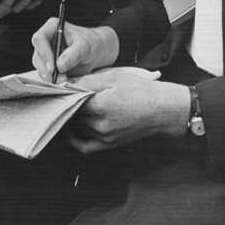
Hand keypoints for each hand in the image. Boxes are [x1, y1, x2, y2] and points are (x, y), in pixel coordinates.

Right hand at [31, 19, 118, 80]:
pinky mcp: (50, 66)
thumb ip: (73, 54)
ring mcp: (47, 54)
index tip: (52, 68)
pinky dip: (54, 80)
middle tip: (57, 79)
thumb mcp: (85, 46)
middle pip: (37, 56)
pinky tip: (64, 82)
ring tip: (64, 80)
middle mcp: (46, 41)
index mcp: (52, 28)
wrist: (97, 52)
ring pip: (40, 67)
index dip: (43, 53)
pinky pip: (47, 74)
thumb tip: (60, 66)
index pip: (39, 39)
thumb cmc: (91, 42)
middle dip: (46, 69)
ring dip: (50, 77)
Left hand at [66, 71, 189, 153]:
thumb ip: (90, 80)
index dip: (66, 94)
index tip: (62, 88)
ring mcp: (105, 137)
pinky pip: (85, 146)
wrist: (163, 109)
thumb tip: (68, 82)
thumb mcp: (115, 78)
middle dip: (68, 105)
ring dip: (72, 118)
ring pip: (77, 128)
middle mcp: (101, 125)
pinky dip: (76, 139)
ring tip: (72, 106)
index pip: (72, 101)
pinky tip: (73, 129)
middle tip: (65, 95)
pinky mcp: (110, 144)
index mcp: (101, 106)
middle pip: (73, 115)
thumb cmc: (142, 91)